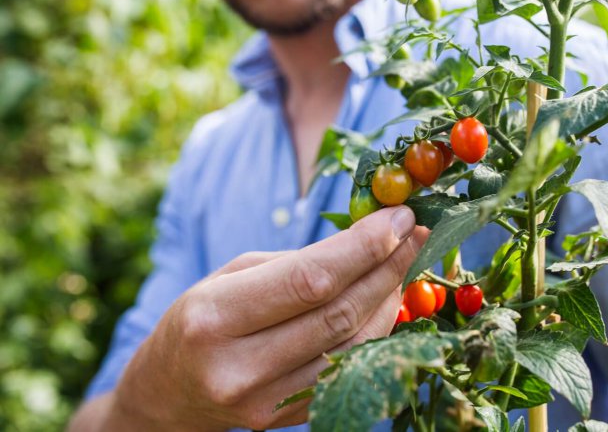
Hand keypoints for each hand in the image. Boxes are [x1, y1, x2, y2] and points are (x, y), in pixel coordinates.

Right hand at [100, 206, 425, 430]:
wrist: (169, 392)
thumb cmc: (201, 317)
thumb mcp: (231, 275)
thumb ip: (297, 263)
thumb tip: (370, 241)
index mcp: (215, 317)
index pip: (311, 280)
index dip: (364, 247)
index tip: (399, 217)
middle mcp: (240, 366)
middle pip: (340, 313)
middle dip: (387, 266)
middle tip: (416, 233)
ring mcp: (265, 401)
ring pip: (354, 346)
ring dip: (390, 299)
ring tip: (406, 262)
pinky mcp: (287, 420)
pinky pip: (347, 369)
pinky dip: (376, 332)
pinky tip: (386, 302)